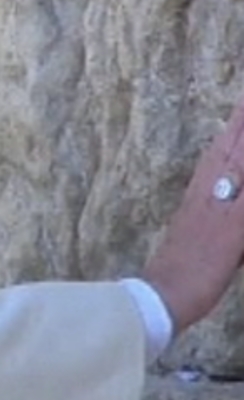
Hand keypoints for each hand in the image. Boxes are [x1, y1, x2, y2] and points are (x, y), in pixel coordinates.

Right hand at [141, 96, 243, 333]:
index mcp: (199, 193)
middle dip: (242, 124)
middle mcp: (209, 193)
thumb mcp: (192, 232)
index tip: (241, 106)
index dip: (234, 127)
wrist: (163, 294)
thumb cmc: (178, 270)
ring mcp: (220, 208)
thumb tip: (219, 195)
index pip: (221, 150)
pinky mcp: (233, 229)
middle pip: (233, 148)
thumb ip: (208, 210)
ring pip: (240, 165)